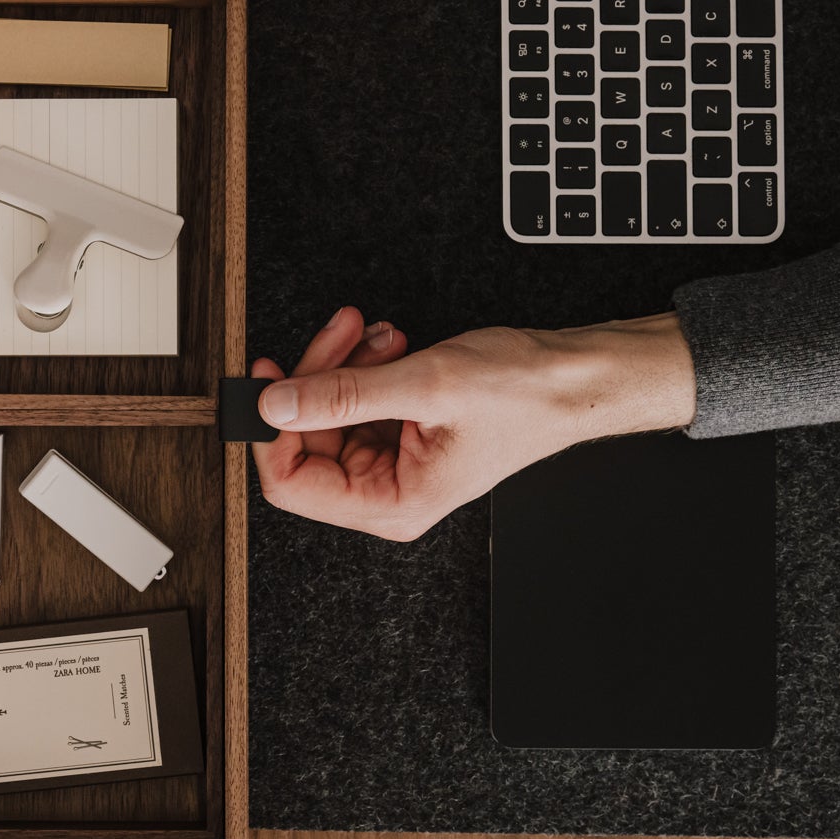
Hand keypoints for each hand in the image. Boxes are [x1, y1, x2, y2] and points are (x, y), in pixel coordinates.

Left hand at [250, 308, 696, 540]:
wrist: (572, 377)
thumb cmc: (523, 395)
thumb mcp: (424, 385)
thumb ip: (342, 395)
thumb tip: (274, 404)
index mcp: (392, 504)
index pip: (292, 484)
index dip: (269, 431)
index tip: (267, 380)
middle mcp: (386, 493)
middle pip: (306, 438)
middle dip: (318, 378)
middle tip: (339, 334)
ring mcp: (390, 463)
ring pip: (327, 411)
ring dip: (345, 365)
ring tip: (381, 339)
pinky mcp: (397, 434)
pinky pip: (354, 400)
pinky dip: (364, 366)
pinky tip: (392, 347)